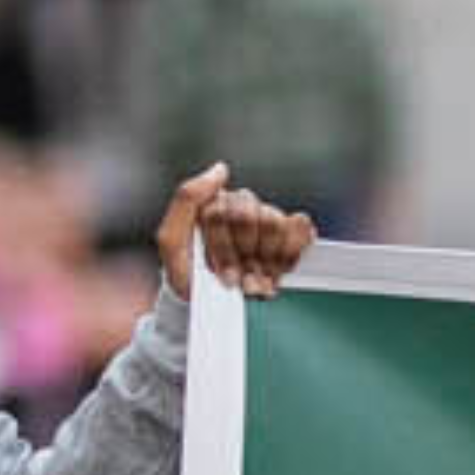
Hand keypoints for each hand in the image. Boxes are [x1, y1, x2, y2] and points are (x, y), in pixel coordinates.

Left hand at [152, 163, 318, 297]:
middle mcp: (241, 207)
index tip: (218, 273)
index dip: (224, 248)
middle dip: (248, 256)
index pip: (225, 213)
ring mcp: (268, 219)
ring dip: (267, 261)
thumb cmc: (188, 275)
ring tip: (254, 279)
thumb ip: (188, 199)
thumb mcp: (172, 241)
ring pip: (277, 225)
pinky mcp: (291, 232)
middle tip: (238, 279)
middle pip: (254, 217)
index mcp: (214, 204)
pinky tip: (275, 270)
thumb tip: (221, 169)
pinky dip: (291, 254)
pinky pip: (302, 227)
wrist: (209, 305)